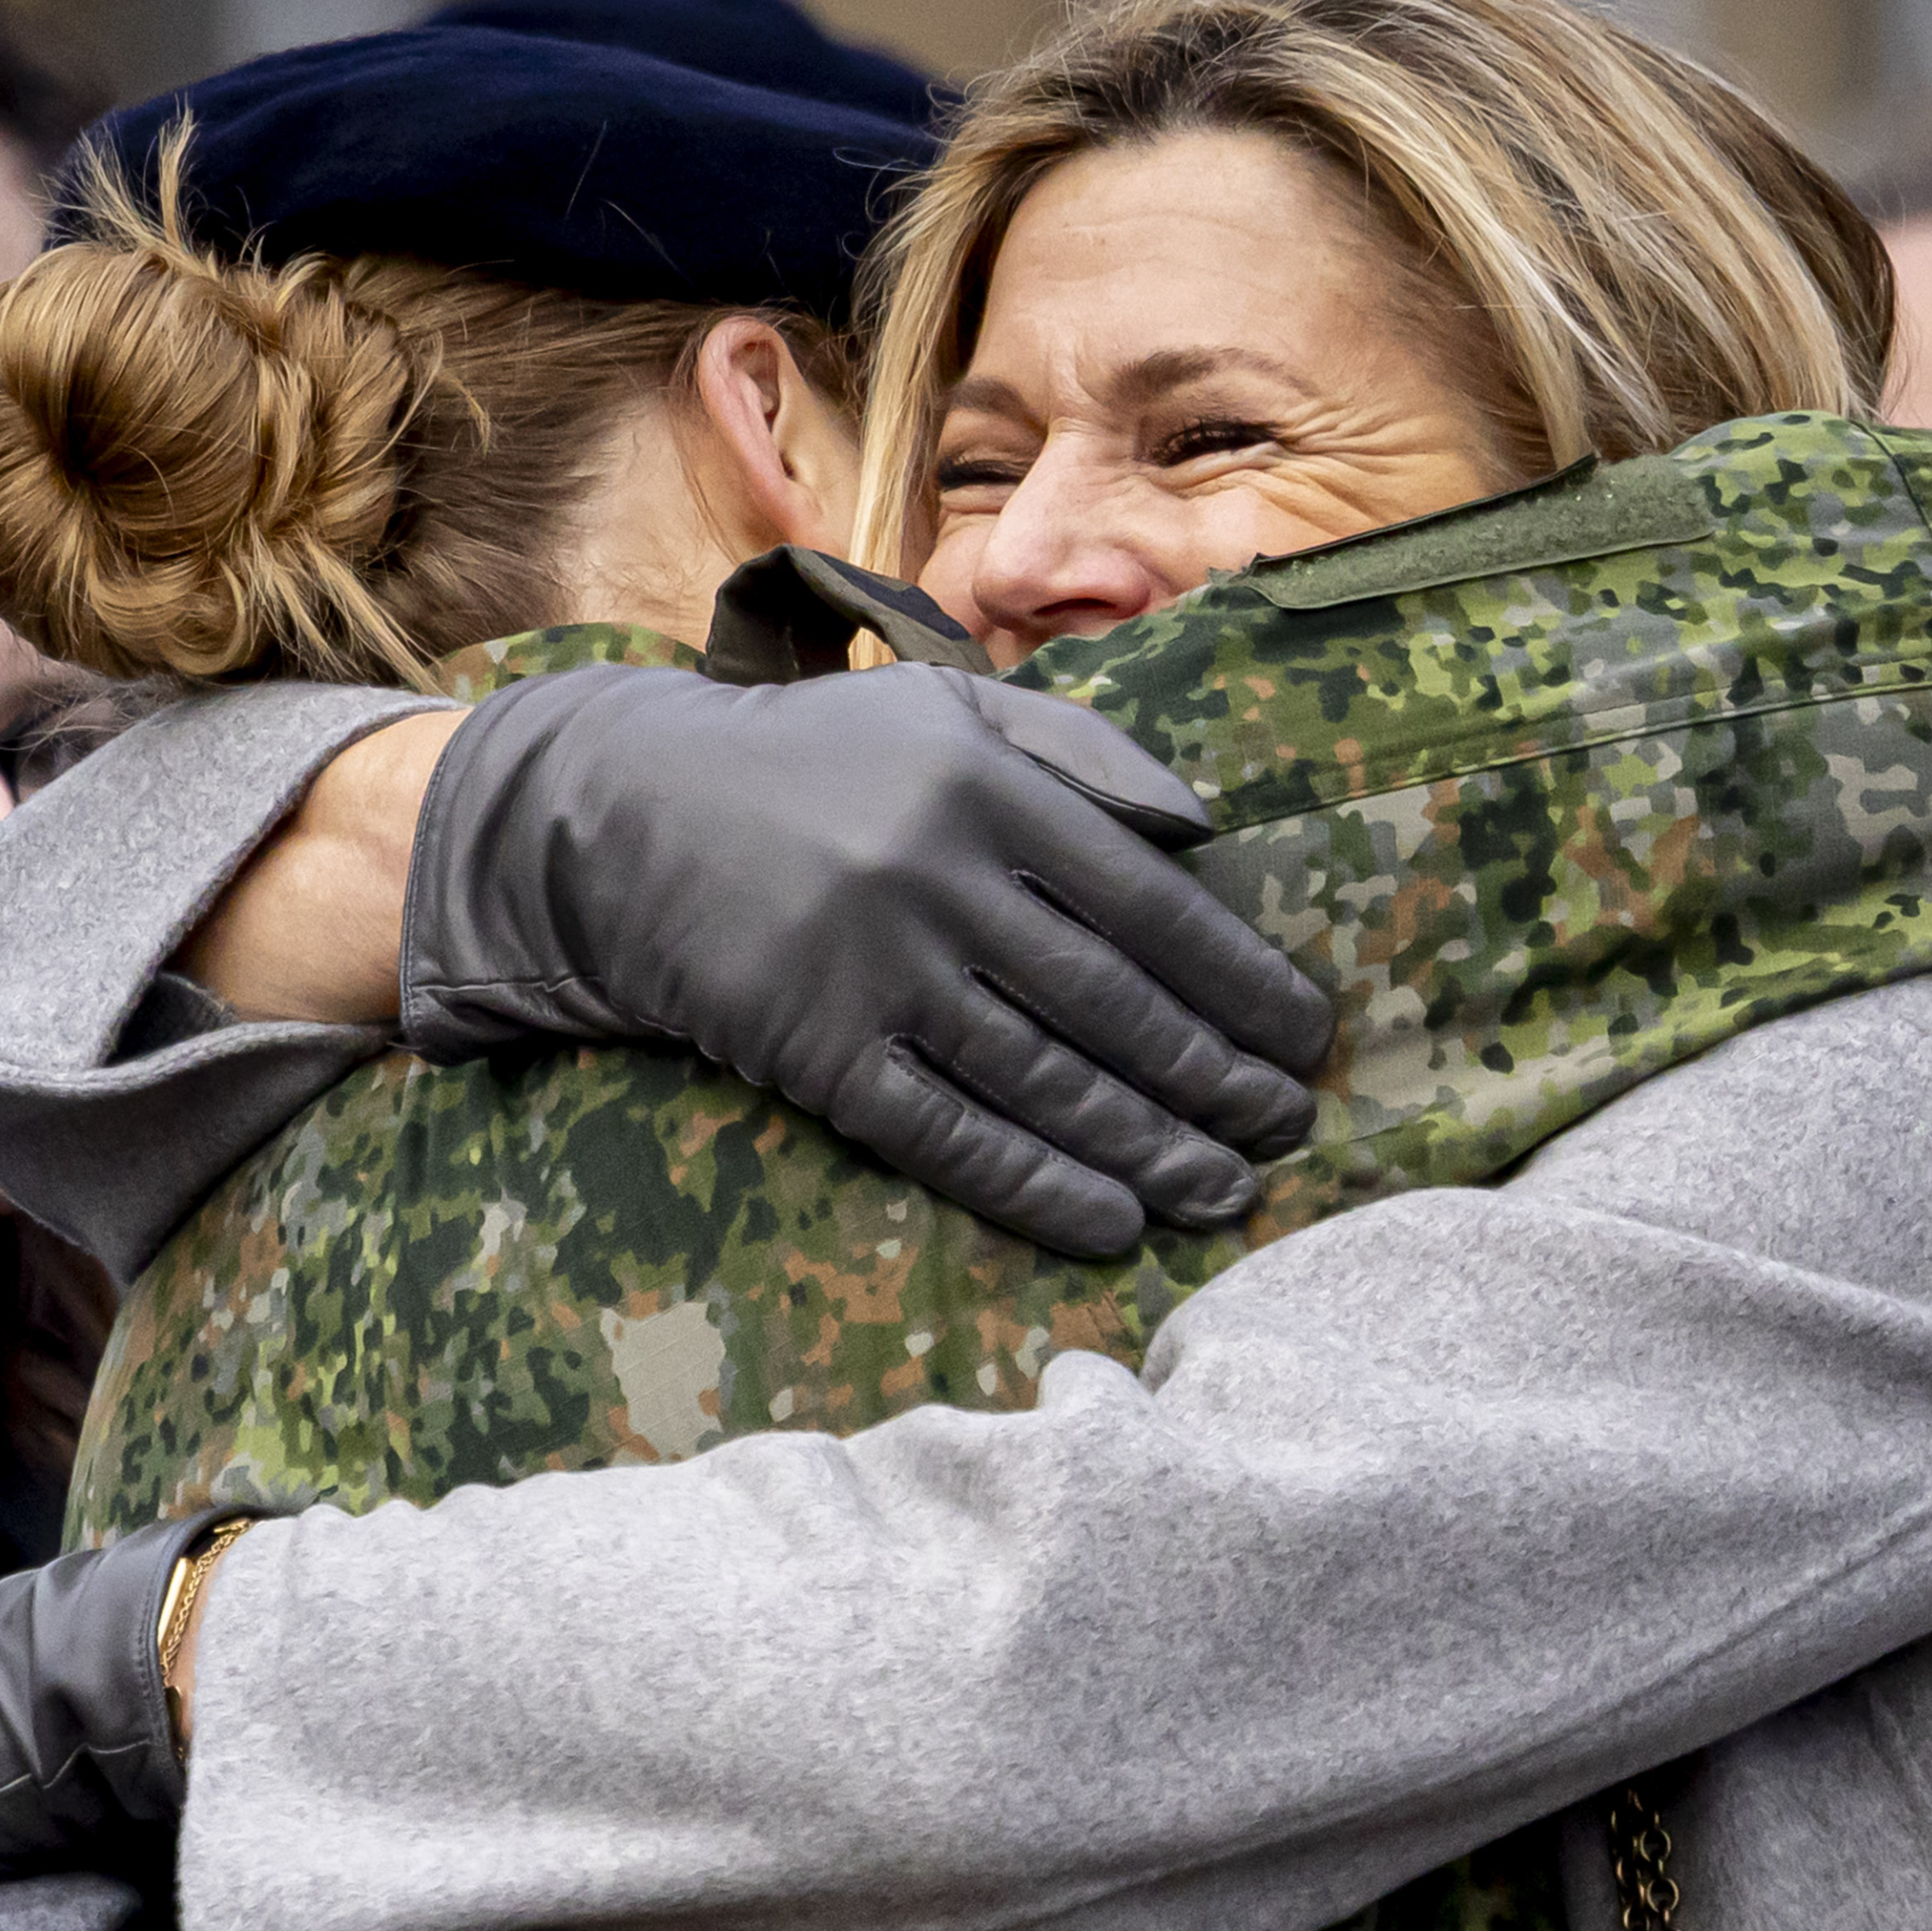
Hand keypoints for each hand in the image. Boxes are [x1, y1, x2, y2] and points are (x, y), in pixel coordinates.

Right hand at [396, 659, 1330, 1260]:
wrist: (628, 816)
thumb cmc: (817, 764)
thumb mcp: (947, 708)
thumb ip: (1081, 750)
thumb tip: (1206, 832)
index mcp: (986, 784)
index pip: (1150, 901)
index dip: (1239, 979)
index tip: (1303, 1035)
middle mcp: (936, 876)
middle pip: (1110, 1002)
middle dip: (1213, 1078)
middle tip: (1284, 1131)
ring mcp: (873, 969)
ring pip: (1042, 1079)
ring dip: (1147, 1147)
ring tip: (1222, 1191)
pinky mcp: (815, 1049)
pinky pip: (947, 1135)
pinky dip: (1036, 1186)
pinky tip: (1109, 1222)